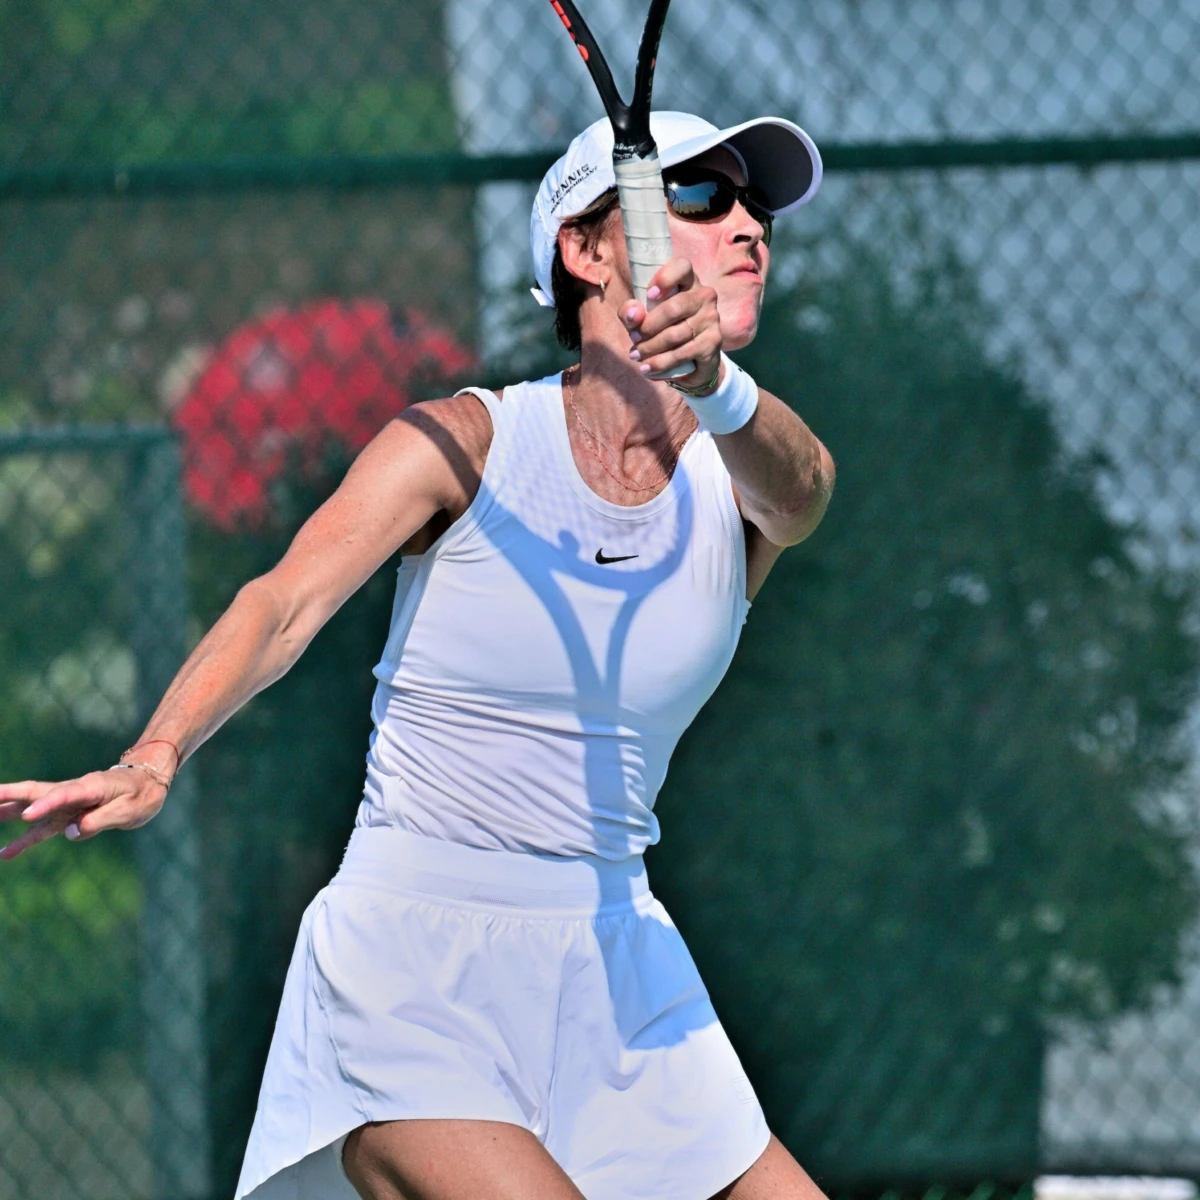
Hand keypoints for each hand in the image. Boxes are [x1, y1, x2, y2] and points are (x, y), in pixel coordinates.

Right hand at [0, 768, 167, 859]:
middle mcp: (73, 793)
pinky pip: (42, 829)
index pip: (64, 795)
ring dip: (5, 812)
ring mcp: (67, 805)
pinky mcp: (67, 816)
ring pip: (30, 807)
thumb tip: (70, 833)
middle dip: (8, 795)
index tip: (28, 816)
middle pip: (35, 792)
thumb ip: (100, 819)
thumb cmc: (142, 794)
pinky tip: (4, 854)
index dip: (46, 805)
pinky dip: (23, 840)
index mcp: (91, 787)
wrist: (148, 782)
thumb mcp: (130, 809)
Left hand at [622, 257, 721, 388]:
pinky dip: (661, 363)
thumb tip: (633, 314)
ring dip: (650, 348)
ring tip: (635, 355)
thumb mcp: (643, 318)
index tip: (649, 295)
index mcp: (688, 282)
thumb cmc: (664, 330)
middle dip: (648, 326)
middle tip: (633, 337)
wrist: (692, 361)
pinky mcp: (713, 342)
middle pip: (674, 307)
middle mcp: (704, 296)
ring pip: (676, 334)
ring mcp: (711, 319)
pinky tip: (647, 368)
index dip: (665, 278)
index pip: (682, 266)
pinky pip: (682, 353)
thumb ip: (631, 312)